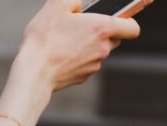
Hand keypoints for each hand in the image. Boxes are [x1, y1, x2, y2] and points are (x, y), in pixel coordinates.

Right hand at [18, 0, 140, 92]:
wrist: (34, 72)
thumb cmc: (45, 38)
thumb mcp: (56, 5)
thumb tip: (80, 4)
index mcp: (102, 28)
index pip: (133, 27)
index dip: (128, 22)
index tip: (119, 20)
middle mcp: (103, 48)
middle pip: (115, 39)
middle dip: (103, 32)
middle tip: (81, 27)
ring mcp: (94, 65)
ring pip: (99, 52)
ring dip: (88, 46)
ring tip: (66, 42)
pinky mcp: (83, 77)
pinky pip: (86, 64)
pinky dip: (78, 59)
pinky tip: (61, 55)